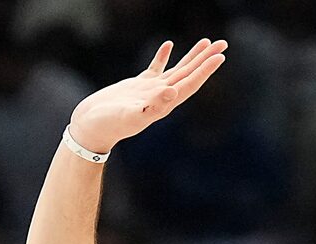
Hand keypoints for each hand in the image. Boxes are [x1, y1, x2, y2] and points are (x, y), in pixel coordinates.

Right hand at [68, 38, 226, 155]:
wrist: (92, 128)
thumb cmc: (109, 124)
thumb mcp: (131, 115)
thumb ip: (152, 105)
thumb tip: (172, 92)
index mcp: (164, 104)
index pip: (190, 83)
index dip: (206, 70)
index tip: (220, 56)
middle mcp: (162, 96)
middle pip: (190, 74)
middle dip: (206, 59)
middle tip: (222, 43)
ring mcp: (151, 90)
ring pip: (177, 69)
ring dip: (192, 57)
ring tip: (205, 42)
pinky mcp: (138, 85)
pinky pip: (156, 67)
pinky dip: (163, 56)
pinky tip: (169, 44)